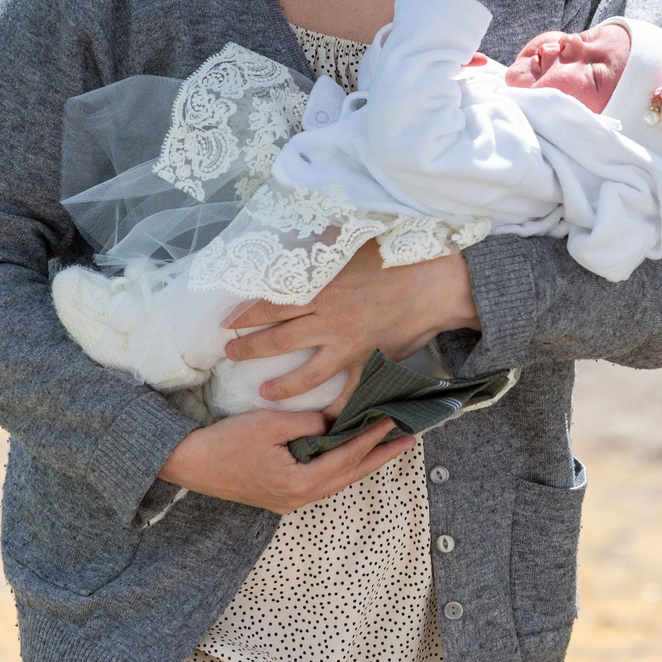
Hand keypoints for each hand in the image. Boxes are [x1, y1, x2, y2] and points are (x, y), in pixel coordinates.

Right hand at [159, 408, 416, 512]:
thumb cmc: (225, 442)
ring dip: (363, 463)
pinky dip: (341, 467)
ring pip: (337, 481)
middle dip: (380, 457)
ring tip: (388, 447)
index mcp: (298, 483)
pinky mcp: (281, 496)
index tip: (392, 420)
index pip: (346, 458)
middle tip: (409, 441)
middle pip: (349, 476)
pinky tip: (350, 455)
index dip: (371, 438)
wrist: (188, 464)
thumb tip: (333, 421)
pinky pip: (322, 482)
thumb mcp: (269, 424)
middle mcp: (298, 498)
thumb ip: (307, 423)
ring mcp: (289, 501)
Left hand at [223, 242, 479, 403]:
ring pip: (307, 373)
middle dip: (251, 349)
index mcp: (321, 290)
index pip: (271, 305)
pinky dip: (339, 410)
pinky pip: (350, 393)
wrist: (434, 284)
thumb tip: (298, 239)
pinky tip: (324, 422)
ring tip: (264, 393)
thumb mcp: (352, 244)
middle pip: (280, 340)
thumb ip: (322, 246)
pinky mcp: (370, 363)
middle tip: (231, 355)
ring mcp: (349, 346)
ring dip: (283, 386)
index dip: (245, 314)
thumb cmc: (396, 259)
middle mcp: (329, 322)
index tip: (227, 322)